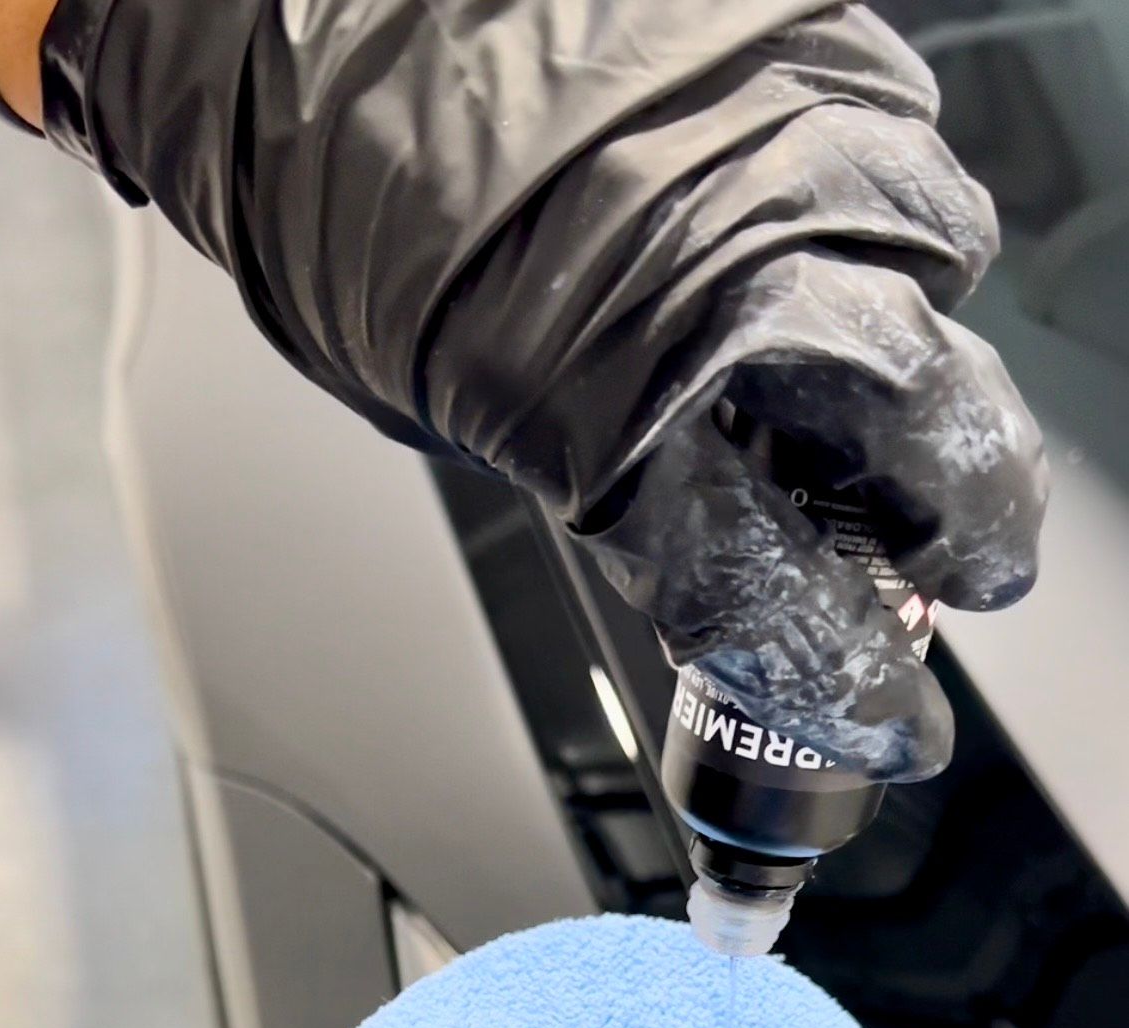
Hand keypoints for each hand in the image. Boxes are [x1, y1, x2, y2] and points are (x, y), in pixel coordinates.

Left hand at [38, 0, 1047, 779]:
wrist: (319, 5)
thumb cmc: (349, 196)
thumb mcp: (472, 399)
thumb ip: (625, 486)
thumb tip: (730, 544)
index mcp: (612, 413)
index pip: (779, 597)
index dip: (844, 674)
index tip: (878, 709)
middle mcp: (735, 283)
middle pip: (923, 447)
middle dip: (957, 528)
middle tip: (956, 569)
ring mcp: (796, 155)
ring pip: (934, 295)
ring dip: (918, 371)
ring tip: (865, 402)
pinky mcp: (817, 57)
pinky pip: (897, 171)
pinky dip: (872, 238)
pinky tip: (813, 264)